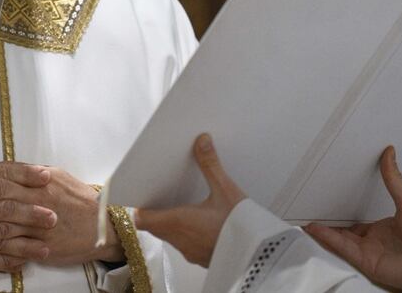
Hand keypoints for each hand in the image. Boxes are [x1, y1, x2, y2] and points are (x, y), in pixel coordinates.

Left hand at [0, 161, 120, 274]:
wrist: (105, 225)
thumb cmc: (79, 199)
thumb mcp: (55, 175)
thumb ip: (25, 173)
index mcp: (39, 182)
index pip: (2, 174)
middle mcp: (37, 203)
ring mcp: (38, 229)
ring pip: (2, 226)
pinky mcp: (40, 250)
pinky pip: (12, 256)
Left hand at [133, 133, 245, 266]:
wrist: (262, 258)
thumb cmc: (243, 228)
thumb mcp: (226, 190)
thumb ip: (210, 165)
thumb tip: (201, 142)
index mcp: (178, 221)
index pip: (142, 219)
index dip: (140, 207)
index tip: (144, 194)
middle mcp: (180, 240)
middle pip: (154, 228)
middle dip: (156, 212)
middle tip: (161, 195)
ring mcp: (191, 252)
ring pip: (169, 237)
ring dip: (170, 223)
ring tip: (180, 206)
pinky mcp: (203, 259)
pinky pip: (185, 245)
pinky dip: (186, 233)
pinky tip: (199, 223)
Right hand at [304, 146, 401, 290]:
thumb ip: (393, 179)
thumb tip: (389, 152)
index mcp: (382, 228)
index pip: (355, 222)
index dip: (340, 213)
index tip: (326, 201)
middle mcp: (372, 241)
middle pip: (342, 231)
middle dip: (326, 223)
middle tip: (308, 210)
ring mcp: (367, 252)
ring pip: (338, 240)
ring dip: (321, 230)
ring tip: (303, 219)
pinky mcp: (365, 262)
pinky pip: (341, 248)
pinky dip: (327, 238)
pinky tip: (314, 228)